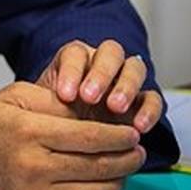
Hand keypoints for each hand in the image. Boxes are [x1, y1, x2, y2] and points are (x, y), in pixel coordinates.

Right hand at [0, 82, 145, 189]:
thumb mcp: (11, 98)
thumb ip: (50, 98)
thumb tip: (87, 106)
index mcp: (30, 133)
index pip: (90, 137)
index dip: (118, 136)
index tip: (132, 134)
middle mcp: (34, 167)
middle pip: (98, 167)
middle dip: (127, 159)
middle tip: (137, 152)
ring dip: (118, 182)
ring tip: (124, 170)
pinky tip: (101, 187)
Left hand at [36, 39, 162, 133]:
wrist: (72, 137)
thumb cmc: (56, 117)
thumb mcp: (44, 108)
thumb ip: (44, 103)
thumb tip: (37, 107)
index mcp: (76, 59)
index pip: (76, 53)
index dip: (72, 71)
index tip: (64, 95)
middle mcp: (103, 64)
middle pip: (110, 53)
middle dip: (100, 74)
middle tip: (89, 97)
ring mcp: (126, 80)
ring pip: (134, 68)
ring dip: (126, 86)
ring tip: (115, 108)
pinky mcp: (143, 101)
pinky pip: (153, 98)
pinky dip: (149, 110)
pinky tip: (139, 127)